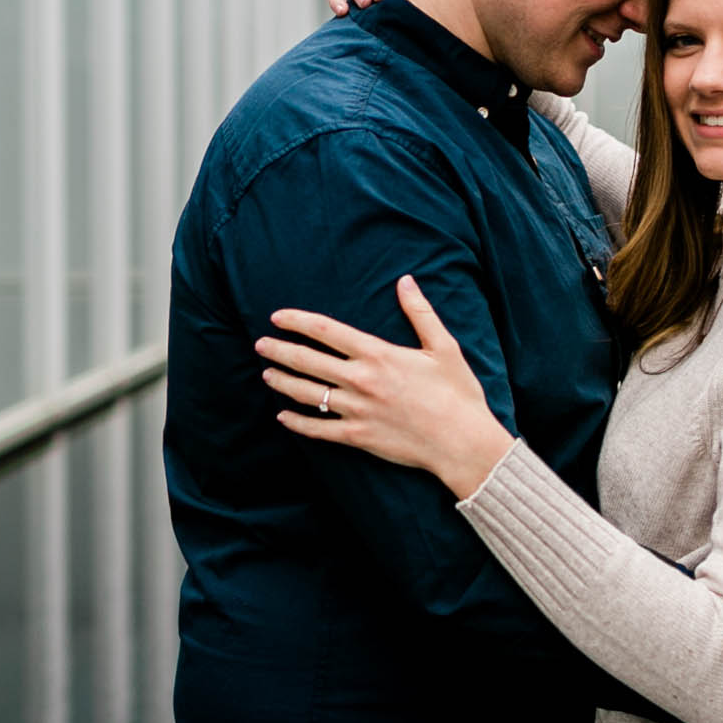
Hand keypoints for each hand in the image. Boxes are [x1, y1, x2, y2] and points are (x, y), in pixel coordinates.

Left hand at [257, 274, 512, 498]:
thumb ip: (420, 313)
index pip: (327, 331)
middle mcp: (362, 380)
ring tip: (267, 374)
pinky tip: (283, 417)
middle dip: (280, 350)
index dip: (299, 321)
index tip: (278, 317)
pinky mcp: (358, 437)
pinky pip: (319, 429)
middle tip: (260, 344)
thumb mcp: (444, 347)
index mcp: (378, 355)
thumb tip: (406, 281)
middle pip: (309, 361)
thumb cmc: (457, 393)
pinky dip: (298, 423)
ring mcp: (357, 410)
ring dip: (283, 382)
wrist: (462, 441)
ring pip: (308, 395)